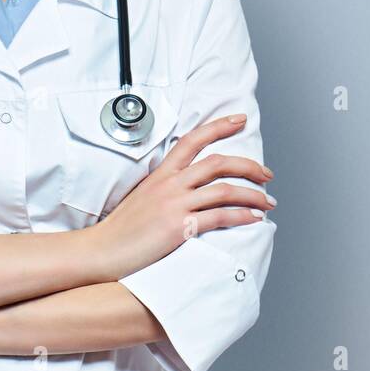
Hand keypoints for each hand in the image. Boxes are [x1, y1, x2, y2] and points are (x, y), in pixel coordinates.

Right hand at [91, 114, 275, 279]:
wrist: (101, 251)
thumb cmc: (121, 229)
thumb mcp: (142, 196)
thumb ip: (165, 186)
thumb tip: (187, 185)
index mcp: (161, 174)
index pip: (193, 140)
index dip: (219, 126)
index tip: (239, 120)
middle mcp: (170, 185)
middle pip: (218, 163)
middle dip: (248, 165)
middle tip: (266, 174)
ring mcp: (174, 205)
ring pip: (224, 189)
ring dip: (252, 194)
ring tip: (267, 201)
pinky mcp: (178, 227)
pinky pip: (219, 217)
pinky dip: (242, 216)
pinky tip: (254, 218)